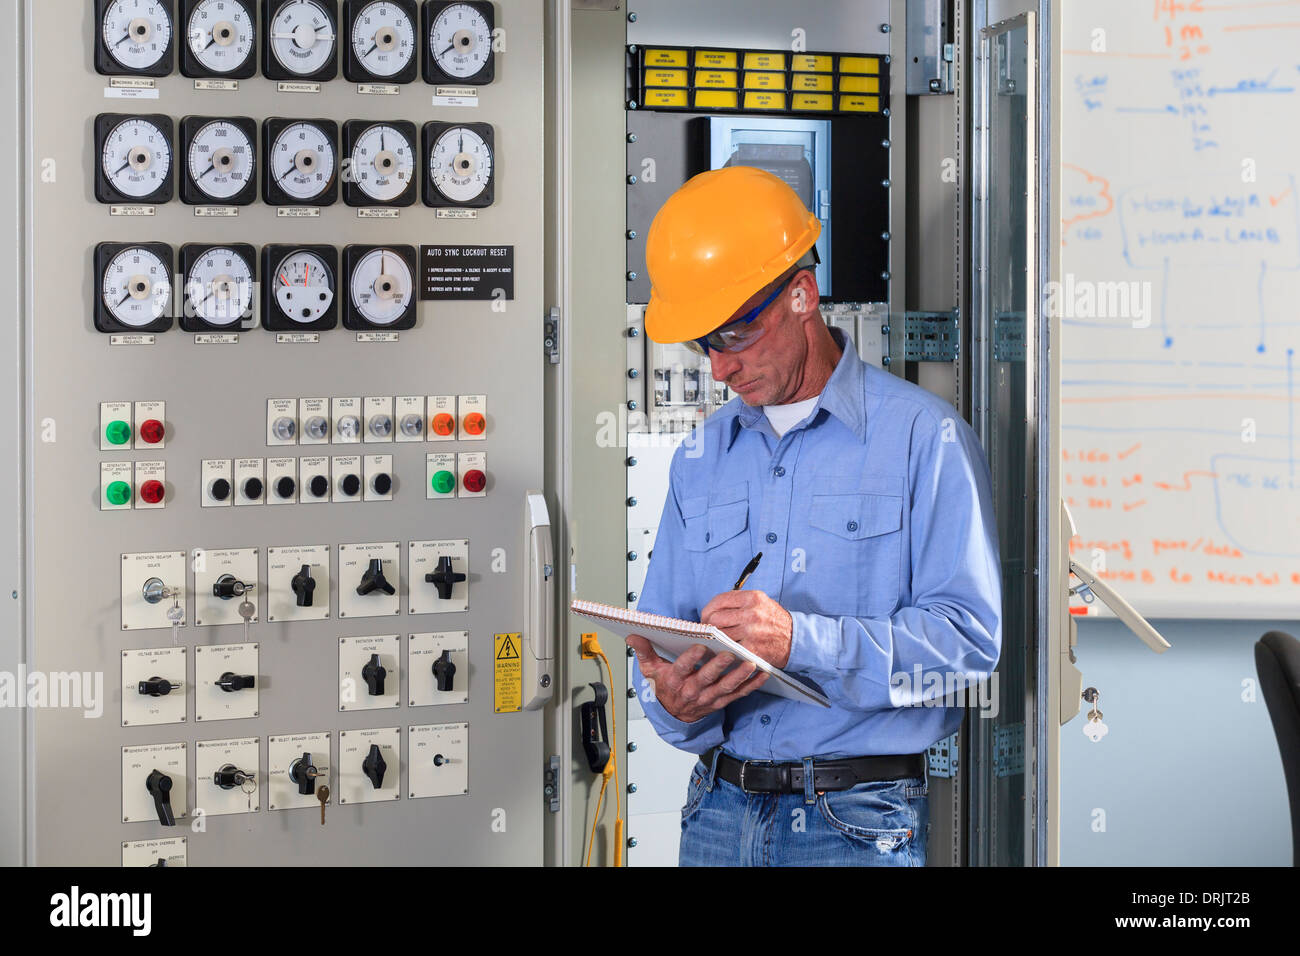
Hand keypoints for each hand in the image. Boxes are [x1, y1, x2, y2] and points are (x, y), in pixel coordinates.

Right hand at [626, 636, 767, 723]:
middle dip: (719, 666)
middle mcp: (692, 690)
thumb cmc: (664, 686)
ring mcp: (708, 698)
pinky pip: (738, 695)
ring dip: (739, 677)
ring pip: (725, 687)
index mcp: (675, 679)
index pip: (682, 668)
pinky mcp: (720, 702)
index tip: (699, 645)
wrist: (673, 713)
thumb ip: (644, 650)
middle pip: (707, 678)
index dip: (690, 657)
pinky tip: (762, 675)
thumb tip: (633, 635)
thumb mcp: (650, 669)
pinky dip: (751, 686)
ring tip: (751, 664)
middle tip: (730, 653)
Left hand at [700, 589, 792, 667]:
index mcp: (752, 598)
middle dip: (708, 626)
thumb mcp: (760, 602)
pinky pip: (729, 649)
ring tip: (715, 641)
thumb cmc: (774, 620)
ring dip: (715, 640)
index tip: (706, 617)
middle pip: (715, 619)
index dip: (708, 610)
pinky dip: (725, 650)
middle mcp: (752, 613)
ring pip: (719, 635)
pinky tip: (725, 650)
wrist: (795, 638)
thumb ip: (738, 602)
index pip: (718, 601)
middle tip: (709, 632)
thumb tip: (712, 609)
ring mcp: (751, 631)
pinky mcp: (752, 648)